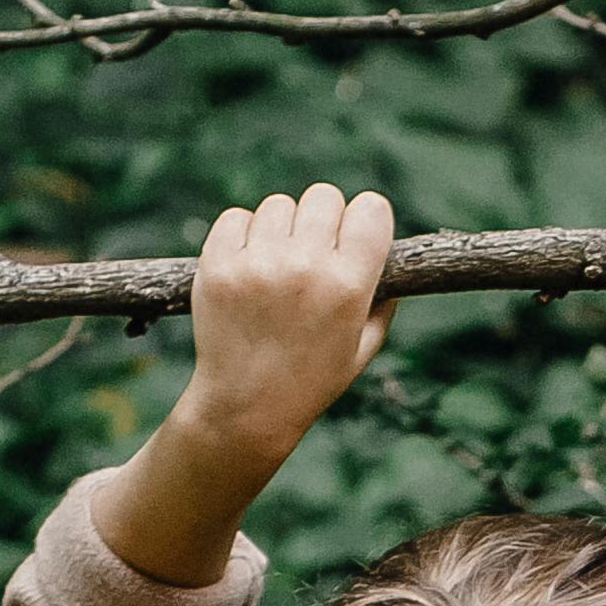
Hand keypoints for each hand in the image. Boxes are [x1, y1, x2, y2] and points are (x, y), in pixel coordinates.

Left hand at [180, 180, 396, 476]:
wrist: (245, 408)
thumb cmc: (312, 379)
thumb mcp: (363, 349)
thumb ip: (382, 301)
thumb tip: (387, 255)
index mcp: (349, 286)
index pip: (371, 208)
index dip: (365, 218)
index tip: (355, 235)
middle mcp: (306, 267)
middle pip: (324, 196)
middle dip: (323, 219)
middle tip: (313, 253)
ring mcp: (259, 264)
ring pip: (279, 205)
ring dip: (281, 229)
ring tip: (276, 268)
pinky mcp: (218, 264)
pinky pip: (236, 218)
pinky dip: (243, 235)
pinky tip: (247, 267)